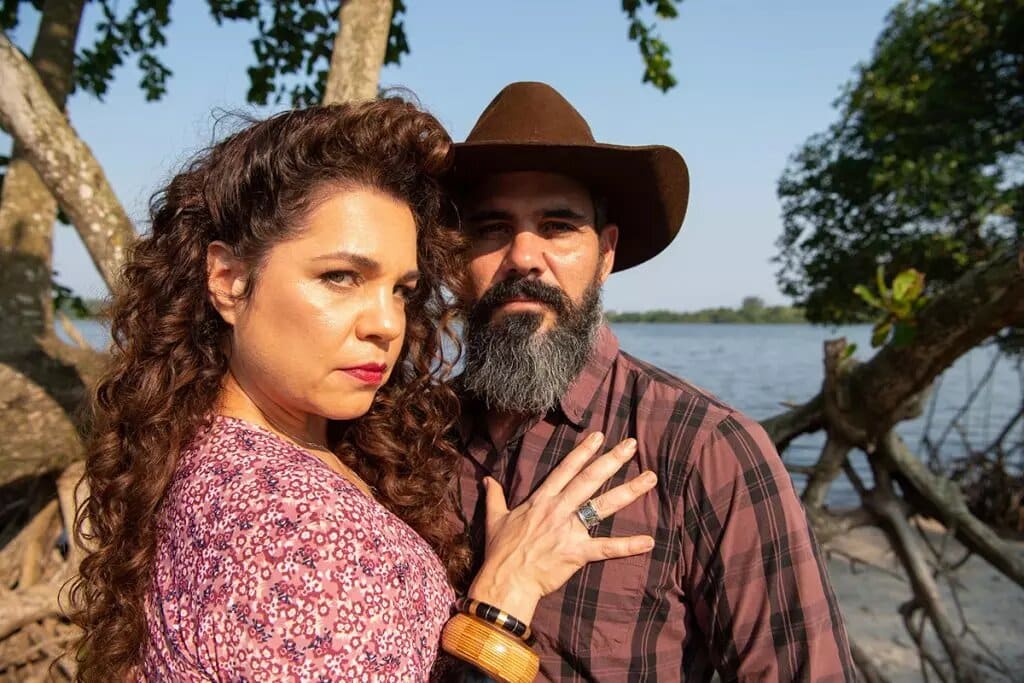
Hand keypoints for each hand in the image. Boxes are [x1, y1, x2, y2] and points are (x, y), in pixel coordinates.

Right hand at [467, 432, 655, 623]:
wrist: (505, 581)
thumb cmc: (500, 552)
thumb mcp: (495, 519)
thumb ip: (494, 496)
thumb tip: (486, 479)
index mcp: (541, 500)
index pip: (566, 469)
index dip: (583, 451)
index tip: (600, 436)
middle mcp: (558, 509)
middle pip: (590, 479)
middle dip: (612, 460)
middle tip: (632, 445)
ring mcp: (569, 530)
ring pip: (604, 506)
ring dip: (629, 491)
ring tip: (650, 479)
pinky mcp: (577, 553)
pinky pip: (607, 548)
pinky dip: (629, 546)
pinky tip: (649, 542)